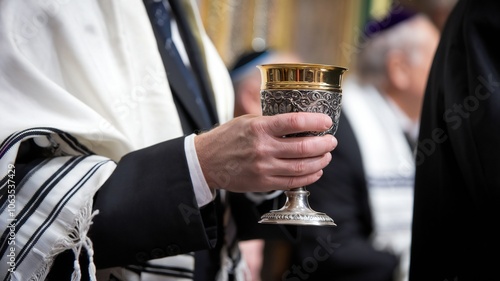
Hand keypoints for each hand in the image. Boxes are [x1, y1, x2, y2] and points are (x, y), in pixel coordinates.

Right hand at [195, 112, 336, 191]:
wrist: (207, 161)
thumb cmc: (228, 138)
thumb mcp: (248, 121)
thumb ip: (271, 122)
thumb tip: (300, 121)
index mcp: (260, 128)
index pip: (294, 122)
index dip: (315, 122)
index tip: (326, 122)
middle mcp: (263, 148)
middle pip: (303, 147)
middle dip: (323, 144)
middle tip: (331, 141)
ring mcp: (263, 168)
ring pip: (301, 167)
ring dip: (320, 161)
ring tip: (326, 155)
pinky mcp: (263, 183)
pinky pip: (292, 182)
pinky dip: (309, 177)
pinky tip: (316, 171)